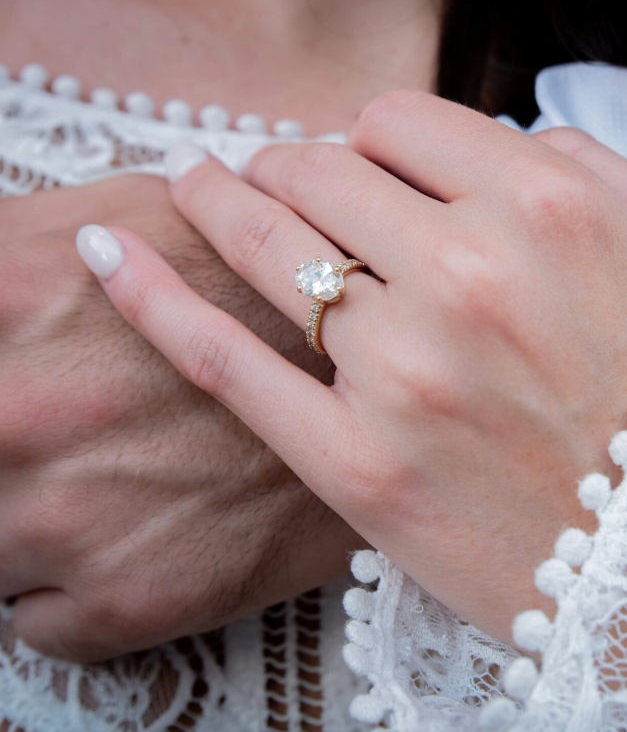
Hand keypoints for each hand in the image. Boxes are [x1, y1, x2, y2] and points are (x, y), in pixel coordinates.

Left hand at [0, 174, 364, 661]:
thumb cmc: (262, 292)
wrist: (384, 393)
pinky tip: (129, 537)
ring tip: (100, 481)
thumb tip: (19, 252)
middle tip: (67, 424)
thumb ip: (31, 229)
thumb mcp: (140, 210)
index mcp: (11, 295)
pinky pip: (36, 620)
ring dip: (25, 520)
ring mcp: (64, 521)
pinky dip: (65, 589)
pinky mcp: (120, 603)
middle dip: (10, 441)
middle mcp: (19, 414)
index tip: (14, 364)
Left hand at [80, 92, 626, 643]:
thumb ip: (589, 166)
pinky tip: (110, 258)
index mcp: (545, 209)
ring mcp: (405, 372)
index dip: (366, 134)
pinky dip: (157, 301)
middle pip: (320, 172)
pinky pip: (229, 360)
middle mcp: (469, 274)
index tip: (357, 159)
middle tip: (269, 174)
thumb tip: (501, 136)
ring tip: (199, 187)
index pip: (396, 121)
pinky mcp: (359, 464)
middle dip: (288, 164)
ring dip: (224, 204)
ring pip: (269, 246)